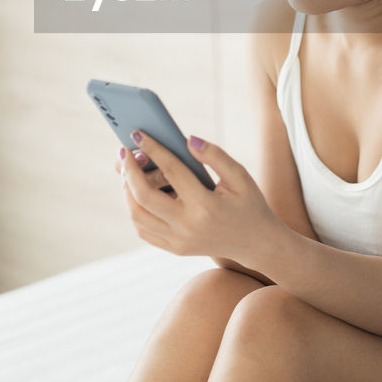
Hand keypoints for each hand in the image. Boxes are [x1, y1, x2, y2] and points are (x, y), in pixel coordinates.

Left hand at [116, 131, 281, 266]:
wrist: (256, 243)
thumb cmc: (248, 203)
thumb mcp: (240, 175)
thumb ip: (215, 155)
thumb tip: (188, 140)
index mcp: (206, 205)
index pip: (172, 171)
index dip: (153, 148)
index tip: (138, 133)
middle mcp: (188, 226)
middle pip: (144, 196)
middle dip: (129, 171)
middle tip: (124, 153)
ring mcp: (179, 241)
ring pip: (138, 216)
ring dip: (127, 192)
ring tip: (128, 173)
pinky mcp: (175, 249)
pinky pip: (144, 231)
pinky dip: (135, 211)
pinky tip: (137, 194)